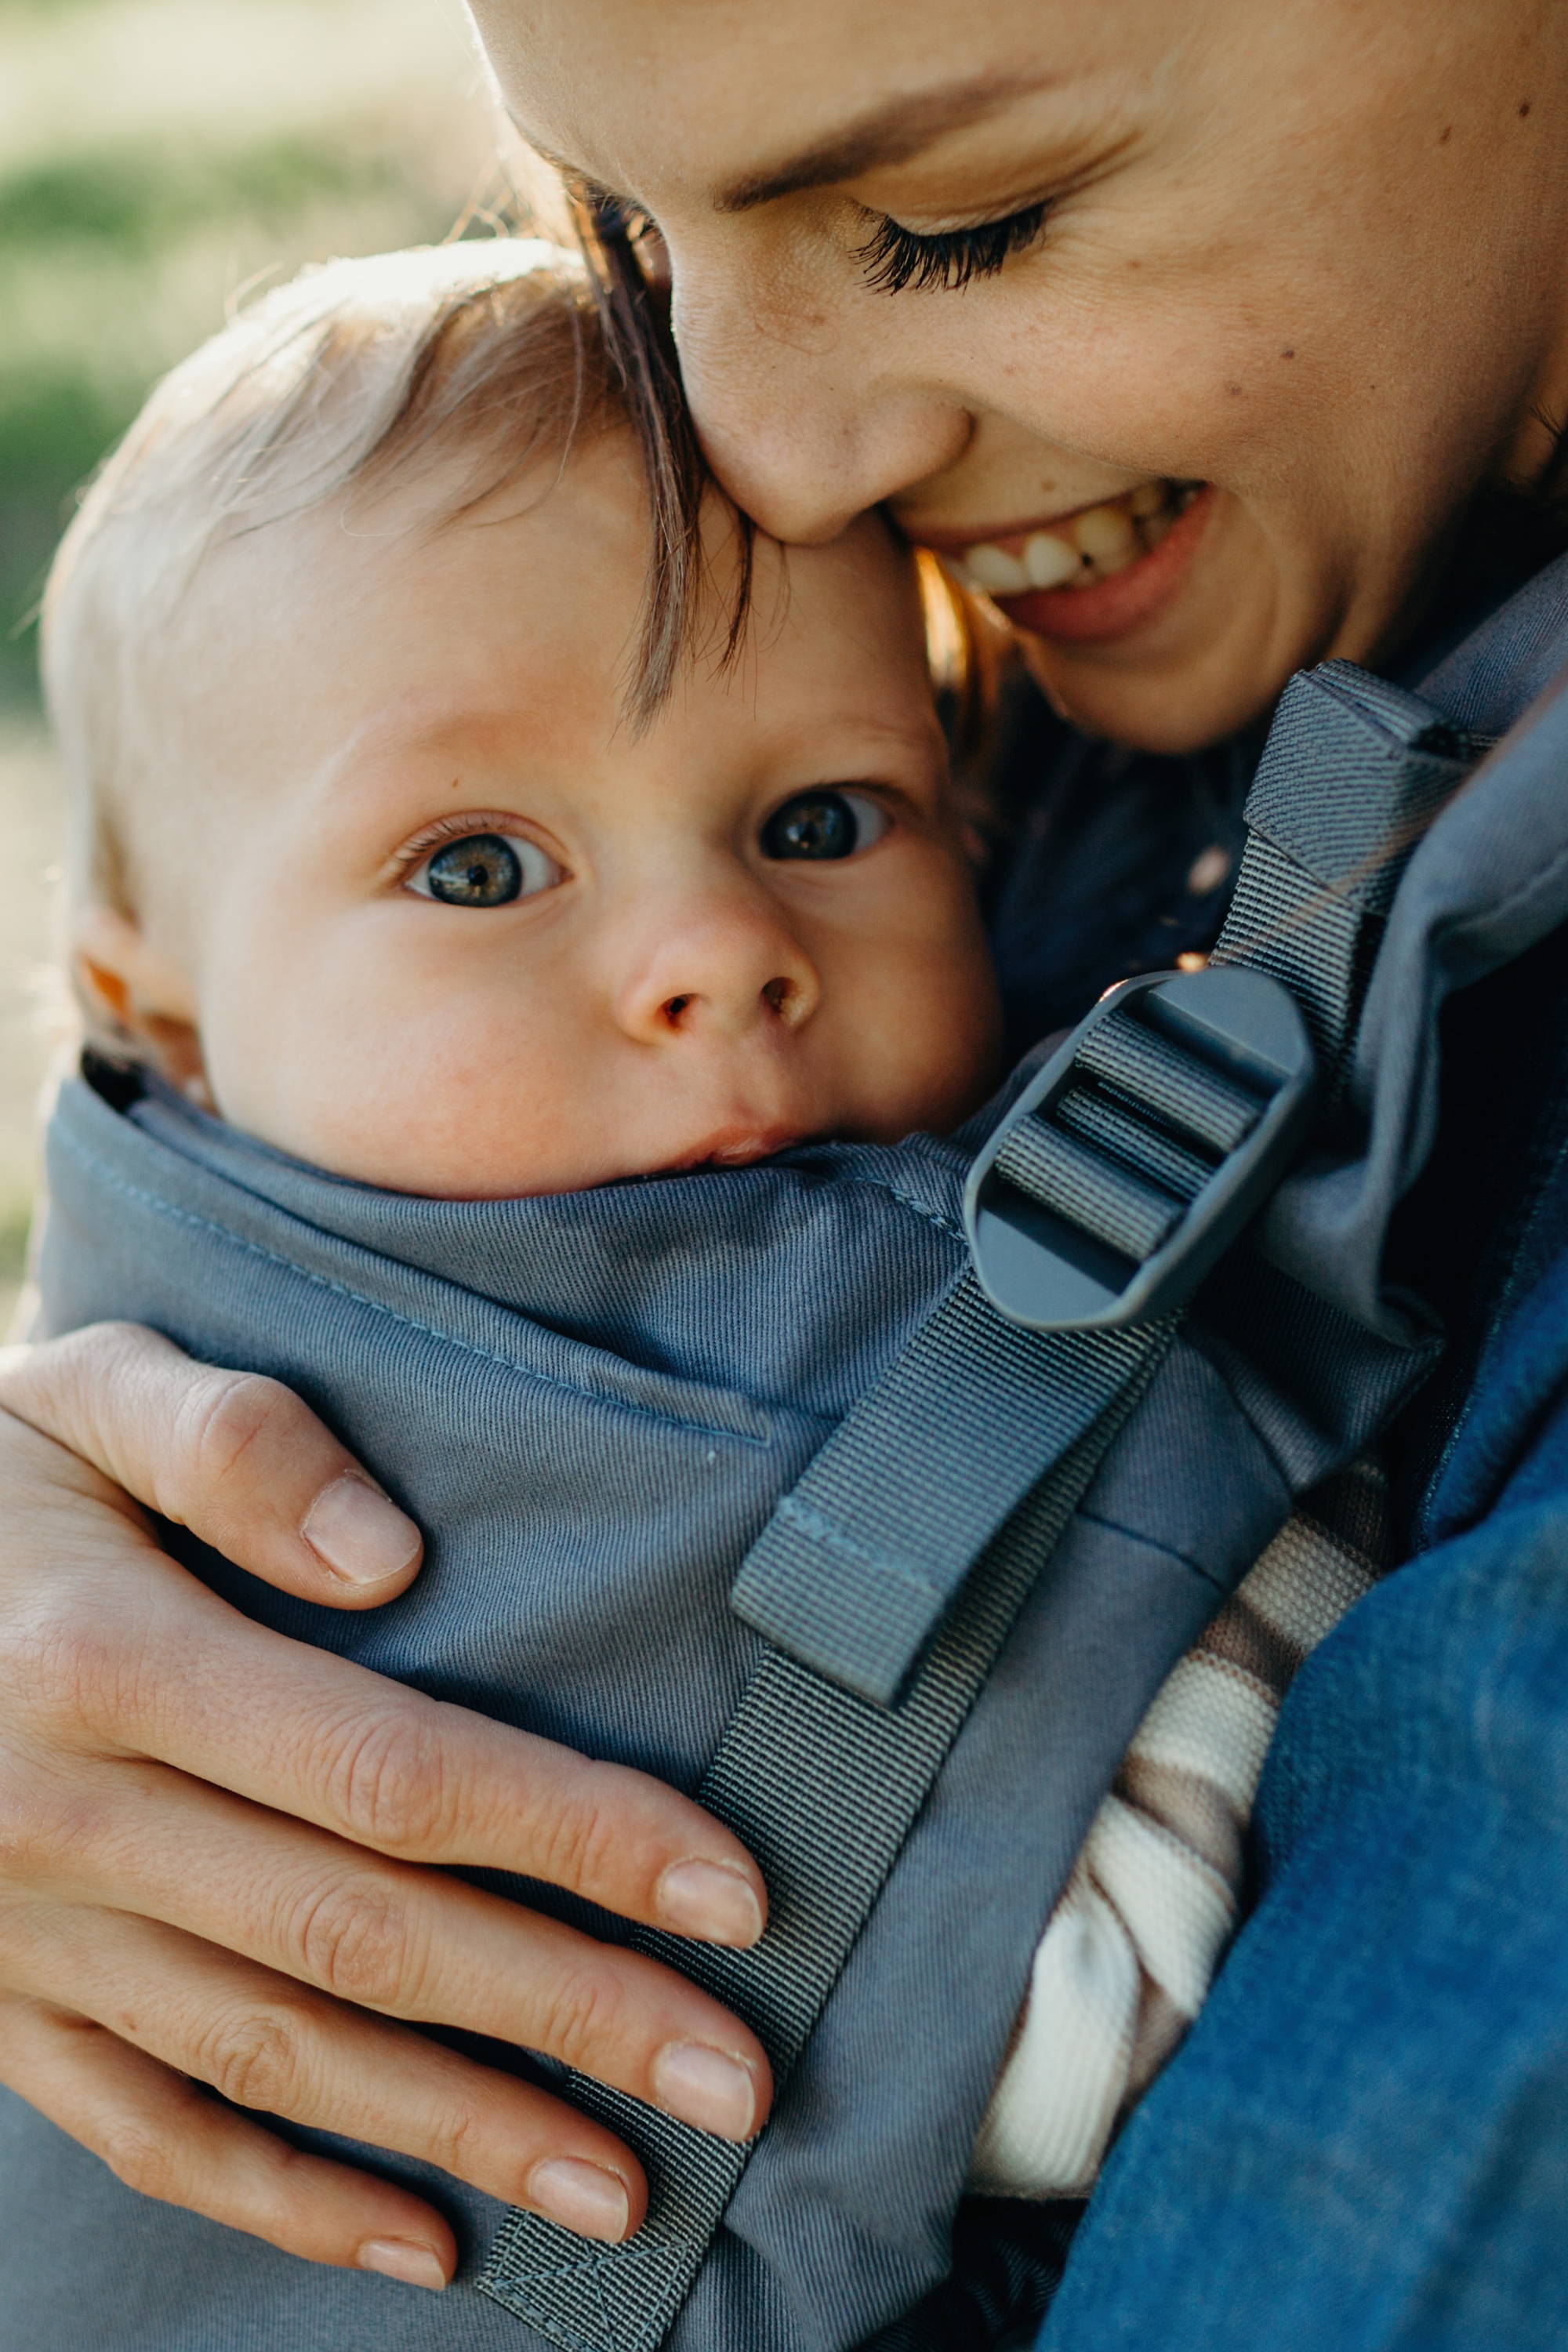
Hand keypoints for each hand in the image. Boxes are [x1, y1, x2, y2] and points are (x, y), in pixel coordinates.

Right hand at [0, 1324, 770, 2292]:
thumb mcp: (84, 1393)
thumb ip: (232, 1441)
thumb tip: (388, 1556)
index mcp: (106, 1660)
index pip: (388, 1768)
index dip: (571, 1834)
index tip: (730, 1890)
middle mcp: (65, 1819)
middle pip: (361, 1934)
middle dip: (566, 2013)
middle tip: (734, 2078)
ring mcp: (26, 1937)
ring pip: (275, 2057)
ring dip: (460, 2132)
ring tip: (625, 2190)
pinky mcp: (3, 2010)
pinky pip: (150, 2134)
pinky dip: (289, 2204)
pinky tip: (423, 2243)